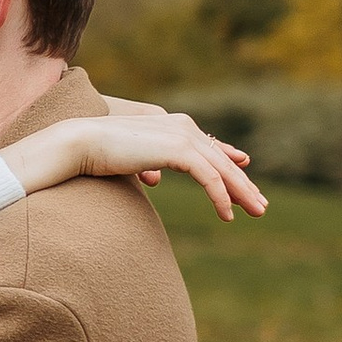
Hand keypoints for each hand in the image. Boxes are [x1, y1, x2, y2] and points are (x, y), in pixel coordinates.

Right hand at [0, 108, 264, 222]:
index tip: (246, 181)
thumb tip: (155, 180)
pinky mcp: (177, 149)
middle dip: (243, 184)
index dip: (230, 165)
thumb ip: (149, 165)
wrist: (81, 143)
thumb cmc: (98, 153)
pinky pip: (208, 178)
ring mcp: (181, 136)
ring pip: (222, 169)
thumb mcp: (133, 159)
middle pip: (222, 159)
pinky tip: (227, 215)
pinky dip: (220, 197)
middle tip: (261, 206)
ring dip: (241, 193)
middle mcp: (182, 127)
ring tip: (256, 212)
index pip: (210, 148)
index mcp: (172, 125)